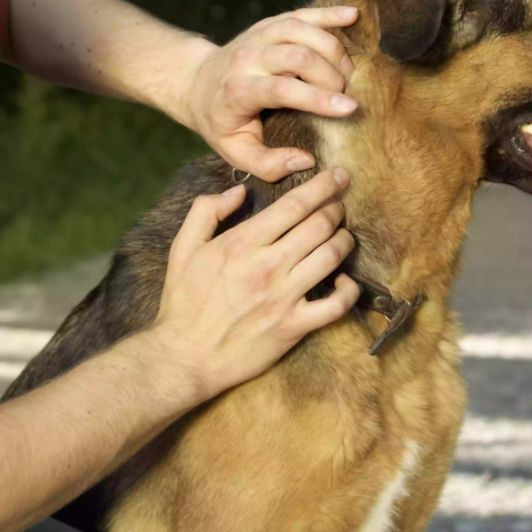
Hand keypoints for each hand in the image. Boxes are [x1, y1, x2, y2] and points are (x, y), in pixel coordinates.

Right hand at [149, 167, 360, 399]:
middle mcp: (268, 265)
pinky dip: (349, 290)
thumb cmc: (183, 302)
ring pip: (331, 257)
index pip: (294, 205)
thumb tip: (238, 191)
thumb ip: (206, 211)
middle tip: (340, 203)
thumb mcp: (183, 248)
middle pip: (319, 225)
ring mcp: (284, 297)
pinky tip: (346, 282)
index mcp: (243, 242)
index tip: (338, 176)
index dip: (323, 186)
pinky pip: (335, 305)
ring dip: (344, 240)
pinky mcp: (294, 327)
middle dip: (336, 208)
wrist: (185, 355)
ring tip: (344, 235)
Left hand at [183, 7, 359, 181]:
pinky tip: (352, 16)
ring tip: (348, 72)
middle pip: (297, 56)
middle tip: (345, 94)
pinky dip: (328, 13)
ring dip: (332, 49)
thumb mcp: (236, 152)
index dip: (318, 98)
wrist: (197, 84)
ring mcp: (257, 37)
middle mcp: (247, 57)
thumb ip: (269, 165)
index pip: (282, 89)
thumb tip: (307, 161)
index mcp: (238, 90)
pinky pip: (300, 14)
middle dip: (330, 75)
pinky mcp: (268, 25)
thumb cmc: (221, 123)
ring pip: (301, 29)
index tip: (349, 109)